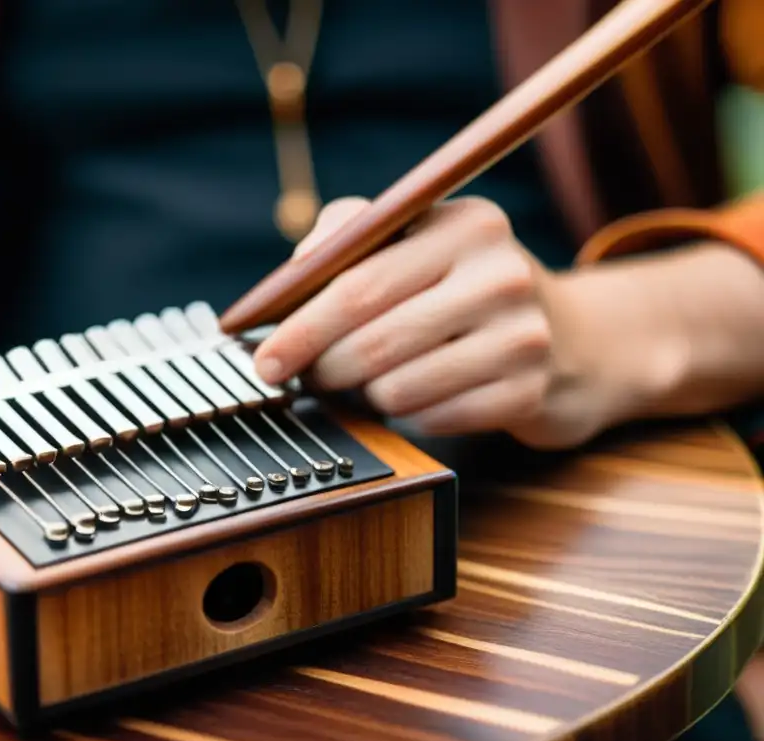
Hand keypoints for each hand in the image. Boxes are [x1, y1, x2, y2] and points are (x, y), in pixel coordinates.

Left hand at [253, 195, 606, 448]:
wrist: (572, 340)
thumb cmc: (466, 286)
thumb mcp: (421, 237)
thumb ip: (350, 236)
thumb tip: (289, 276)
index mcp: (466, 225)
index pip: (358, 283)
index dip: (299, 328)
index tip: (263, 360)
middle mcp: (502, 274)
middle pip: (371, 343)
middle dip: (321, 368)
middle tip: (304, 376)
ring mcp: (523, 337)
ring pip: (395, 390)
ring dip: (367, 393)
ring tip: (378, 377)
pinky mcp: (529, 393)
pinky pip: (431, 420)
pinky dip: (412, 413)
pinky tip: (425, 393)